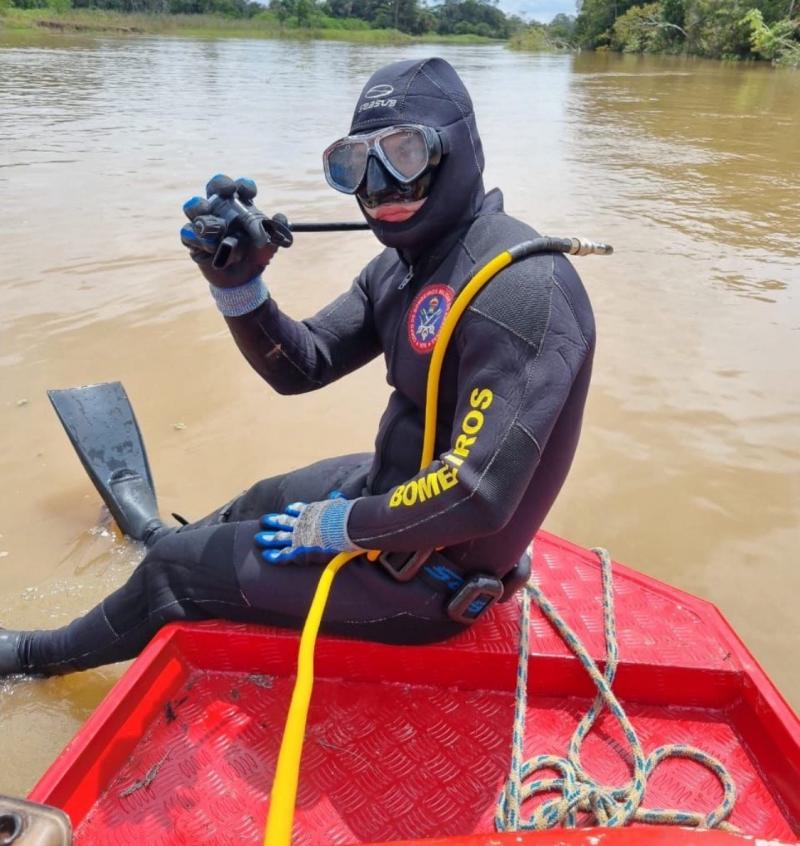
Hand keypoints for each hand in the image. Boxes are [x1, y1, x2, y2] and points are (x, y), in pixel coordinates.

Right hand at [180, 174, 282, 288]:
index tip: (250, 193)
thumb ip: (277, 231)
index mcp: (238, 206)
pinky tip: (211, 247)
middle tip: (227, 191)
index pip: (238, 187)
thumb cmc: (255, 254)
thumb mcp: (270, 244)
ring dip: (201, 210)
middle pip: (212, 187)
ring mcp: (204, 224)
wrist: (244, 279)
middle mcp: (219, 209)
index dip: (243, 185)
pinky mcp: (194, 241)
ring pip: (193, 207)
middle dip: (219, 184)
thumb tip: (280, 218)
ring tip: (217, 224)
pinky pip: (187, 233)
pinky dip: (198, 238)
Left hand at [254, 499, 360, 564]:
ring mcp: (298, 537)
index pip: (298, 510)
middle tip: (262, 521)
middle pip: (283, 522)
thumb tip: (336, 495)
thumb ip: (337, 500)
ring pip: (278, 538)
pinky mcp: (298, 551)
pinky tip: (266, 555)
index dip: (291, 510)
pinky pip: (283, 555)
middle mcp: (301, 523)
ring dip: (268, 538)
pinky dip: (274, 556)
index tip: (286, 510)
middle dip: (273, 522)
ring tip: (257, 538)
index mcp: (311, 512)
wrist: (342, 528)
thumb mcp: (341, 505)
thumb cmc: (344, 517)